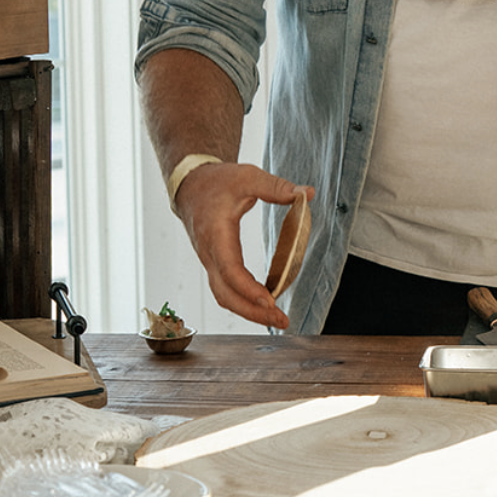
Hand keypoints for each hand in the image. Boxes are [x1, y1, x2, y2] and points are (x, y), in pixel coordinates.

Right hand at [175, 162, 311, 327]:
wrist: (190, 185)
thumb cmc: (218, 181)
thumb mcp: (247, 177)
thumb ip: (276, 187)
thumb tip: (306, 194)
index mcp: (216, 234)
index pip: (230, 270)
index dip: (249, 288)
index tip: (270, 300)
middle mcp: (209, 254)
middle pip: (226, 294)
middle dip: (253, 311)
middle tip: (281, 320)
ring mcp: (210, 262)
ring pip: (224, 297)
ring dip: (249, 312)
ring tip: (277, 319)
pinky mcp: (215, 265)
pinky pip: (226, 291)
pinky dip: (244, 302)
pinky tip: (265, 306)